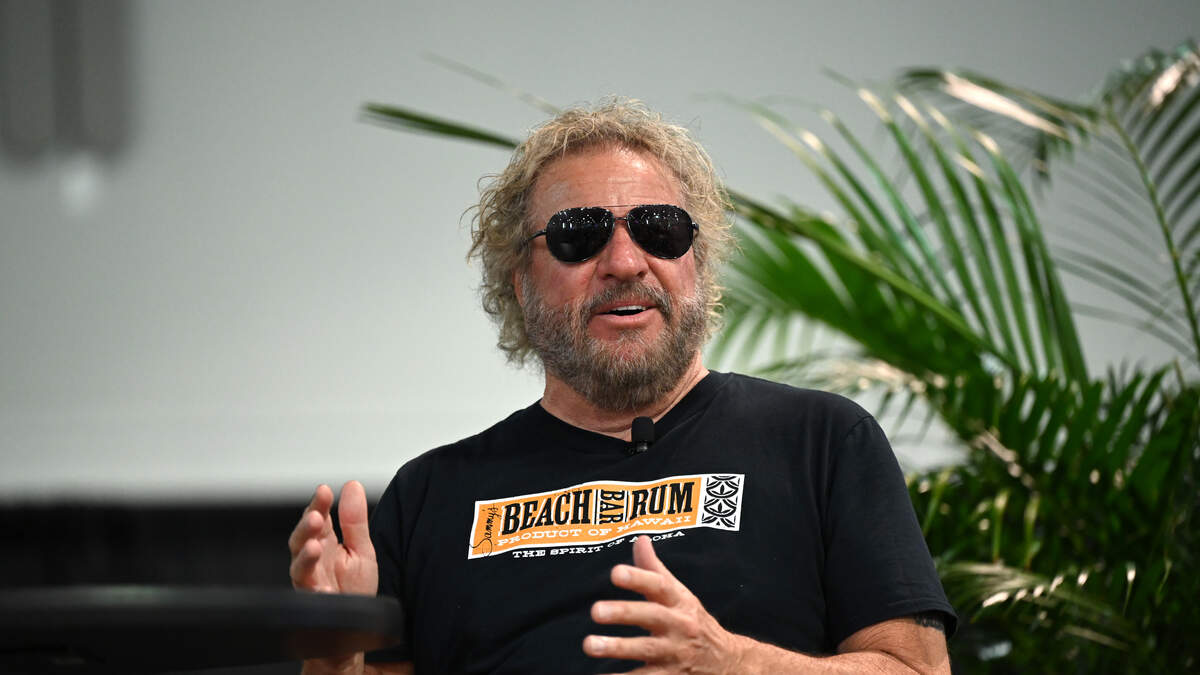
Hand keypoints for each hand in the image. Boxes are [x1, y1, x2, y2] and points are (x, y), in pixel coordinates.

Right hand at [288, 480, 377, 595]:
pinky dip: (316, 592)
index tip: (324, 491)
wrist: (357, 624)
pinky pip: (310, 597)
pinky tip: (324, 589)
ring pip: (298, 566)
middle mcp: (312, 560)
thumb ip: (355, 520)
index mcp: (324, 542)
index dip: (318, 504)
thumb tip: (351, 485)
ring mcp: (310, 581)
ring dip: (304, 556)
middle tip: (315, 516)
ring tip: (314, 546)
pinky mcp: (314, 603)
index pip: (317, 517)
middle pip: (300, 539)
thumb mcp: (361, 549)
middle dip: (306, 527)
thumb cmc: (355, 588)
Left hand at [583, 536, 746, 673]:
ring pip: (646, 650)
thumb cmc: (693, 622)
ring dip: (617, 648)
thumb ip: (654, 570)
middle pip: (652, 616)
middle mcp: (679, 625)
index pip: (660, 585)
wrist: (727, 662)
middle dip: (624, 612)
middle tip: (595, 611)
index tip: (615, 573)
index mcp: (679, 601)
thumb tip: (639, 539)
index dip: (638, 578)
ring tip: (590, 645)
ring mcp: (675, 653)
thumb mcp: (679, 595)